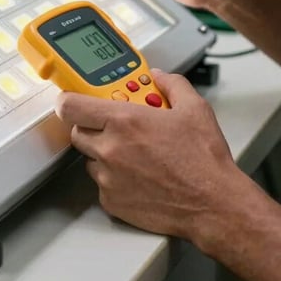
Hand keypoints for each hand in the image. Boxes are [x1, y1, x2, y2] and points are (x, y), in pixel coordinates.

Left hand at [55, 70, 242, 238]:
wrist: (212, 203)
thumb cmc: (203, 160)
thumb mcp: (194, 108)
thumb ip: (172, 84)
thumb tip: (160, 77)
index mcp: (125, 121)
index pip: (71, 106)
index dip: (68, 100)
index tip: (73, 97)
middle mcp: (111, 149)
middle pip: (78, 132)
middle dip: (92, 125)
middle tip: (114, 124)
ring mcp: (109, 178)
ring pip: (90, 159)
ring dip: (104, 152)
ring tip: (133, 152)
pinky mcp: (112, 202)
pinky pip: (102, 183)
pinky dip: (114, 178)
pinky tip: (138, 174)